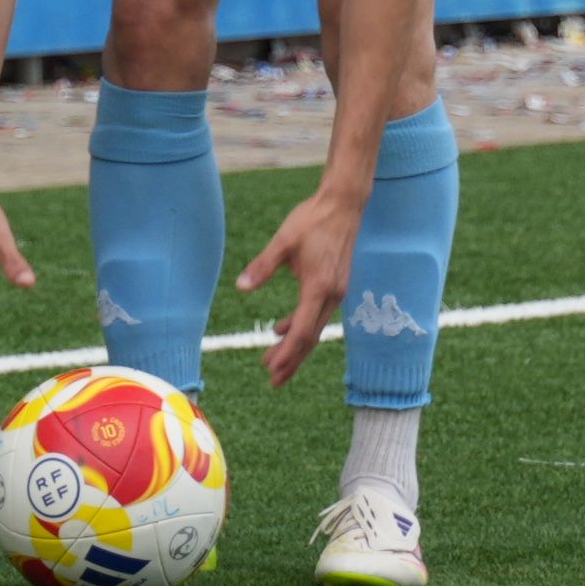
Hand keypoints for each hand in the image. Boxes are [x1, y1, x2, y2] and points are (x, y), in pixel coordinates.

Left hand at [237, 180, 364, 386]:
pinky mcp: (335, 285)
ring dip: (295, 346)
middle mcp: (332, 295)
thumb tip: (241, 287)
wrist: (343, 205)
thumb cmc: (313, 220)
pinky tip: (282, 329)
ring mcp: (336, 291)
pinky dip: (300, 326)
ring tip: (273, 362)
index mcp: (319, 287)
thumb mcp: (283, 241)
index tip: (271, 369)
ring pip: (314, 328)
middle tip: (273, 380)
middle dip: (291, 360)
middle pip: (311, 338)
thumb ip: (263, 266)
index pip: (302, 331)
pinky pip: (317, 314)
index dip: (287, 353)